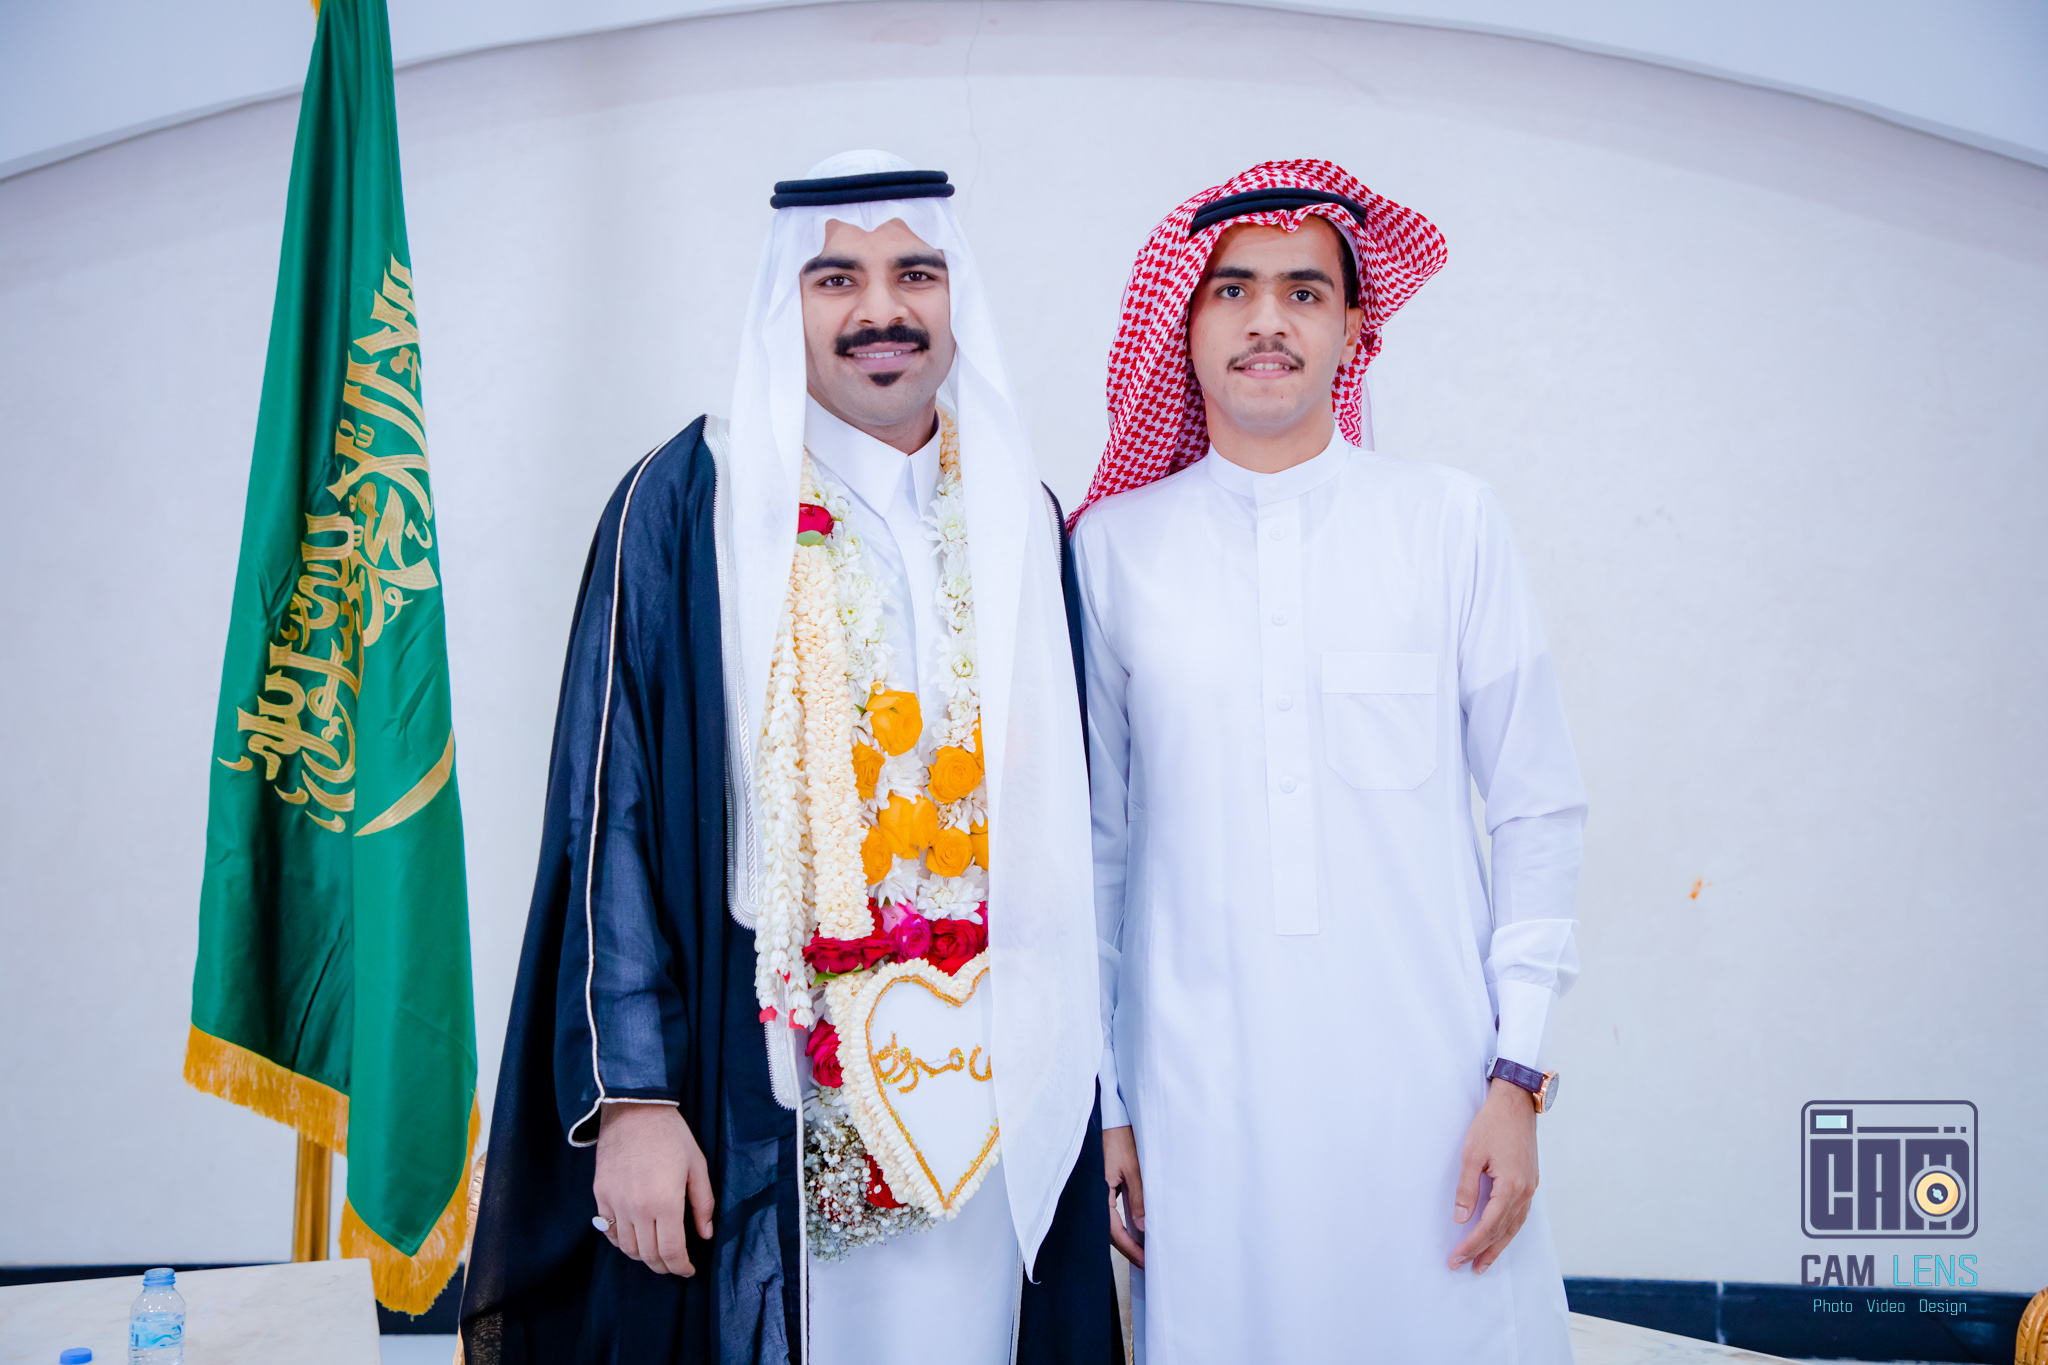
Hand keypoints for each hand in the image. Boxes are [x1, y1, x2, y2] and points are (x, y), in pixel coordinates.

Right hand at [593, 1102, 715, 1275]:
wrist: (634, 1110)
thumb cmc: (671, 1135)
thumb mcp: (697, 1166)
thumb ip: (703, 1204)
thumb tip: (704, 1234)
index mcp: (665, 1202)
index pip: (671, 1251)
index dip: (681, 1267)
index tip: (688, 1269)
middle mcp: (637, 1208)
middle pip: (648, 1255)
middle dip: (664, 1266)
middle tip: (674, 1264)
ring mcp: (615, 1202)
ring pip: (626, 1247)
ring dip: (642, 1256)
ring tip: (656, 1253)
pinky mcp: (600, 1195)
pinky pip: (608, 1230)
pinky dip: (621, 1241)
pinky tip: (634, 1237)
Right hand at [1103, 1124, 1145, 1267]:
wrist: (1106, 1116)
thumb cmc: (1117, 1137)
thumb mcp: (1133, 1168)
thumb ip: (1137, 1198)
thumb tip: (1142, 1227)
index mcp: (1098, 1192)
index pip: (1113, 1230)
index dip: (1129, 1248)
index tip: (1143, 1261)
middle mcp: (1092, 1194)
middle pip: (1108, 1231)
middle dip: (1126, 1248)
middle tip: (1144, 1261)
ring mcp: (1093, 1190)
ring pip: (1106, 1221)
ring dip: (1123, 1236)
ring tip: (1140, 1249)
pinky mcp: (1097, 1184)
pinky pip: (1106, 1210)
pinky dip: (1118, 1223)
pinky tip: (1130, 1228)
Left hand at [1448, 1079, 1538, 1273]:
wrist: (1516, 1103)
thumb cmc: (1491, 1124)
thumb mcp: (1471, 1154)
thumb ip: (1466, 1189)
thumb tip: (1460, 1218)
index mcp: (1510, 1187)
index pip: (1488, 1226)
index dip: (1471, 1245)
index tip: (1456, 1258)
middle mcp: (1524, 1192)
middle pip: (1503, 1231)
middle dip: (1484, 1252)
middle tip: (1468, 1269)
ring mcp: (1530, 1187)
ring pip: (1515, 1226)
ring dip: (1499, 1245)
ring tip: (1484, 1262)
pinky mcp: (1530, 1181)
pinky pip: (1520, 1214)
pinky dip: (1509, 1229)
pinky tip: (1501, 1235)